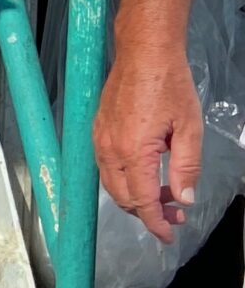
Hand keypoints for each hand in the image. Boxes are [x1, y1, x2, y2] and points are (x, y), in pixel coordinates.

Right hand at [93, 40, 202, 245]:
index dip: (156, 223)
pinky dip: (125, 180)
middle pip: (123, 198)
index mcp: (134, 152)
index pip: (142, 201)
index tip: (169, 235)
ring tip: (166, 193)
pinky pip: (107, 168)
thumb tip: (184, 198)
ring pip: (113, 185)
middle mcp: (110, 150)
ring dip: (137, 196)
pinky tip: (147, 172)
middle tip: (176, 213)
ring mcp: (100, 141)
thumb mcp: (190, 128)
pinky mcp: (98, 132)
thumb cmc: (169, 83)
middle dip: (148, 213)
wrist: (144, 52)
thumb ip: (186, 167)